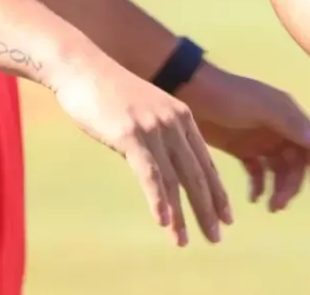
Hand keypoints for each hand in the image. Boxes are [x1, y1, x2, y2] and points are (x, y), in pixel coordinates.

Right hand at [50, 55, 233, 247]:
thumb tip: (158, 175)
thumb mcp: (142, 114)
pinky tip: (163, 222)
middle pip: (197, 174)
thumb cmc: (108, 93)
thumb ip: (155, 140)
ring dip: (181, 215)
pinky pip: (150, 173)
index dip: (217, 193)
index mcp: (181, 117)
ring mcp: (153, 127)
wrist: (82, 67)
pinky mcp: (132, 134)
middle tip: (216, 238)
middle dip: (208, 209)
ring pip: (175, 179)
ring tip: (185, 242)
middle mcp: (174, 122)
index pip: (206, 162)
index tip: (227, 218)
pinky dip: (158, 200)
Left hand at [177, 62, 309, 212]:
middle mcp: (278, 128)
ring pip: (278, 170)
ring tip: (270, 207)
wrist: (190, 92)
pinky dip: (259, 185)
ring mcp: (260, 140)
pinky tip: (253, 197)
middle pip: (296, 162)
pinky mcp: (242, 149)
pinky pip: (258, 172)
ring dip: (278, 188)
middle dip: (292, 184)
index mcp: (287, 114)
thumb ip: (289, 123)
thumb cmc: (229, 96)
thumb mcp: (261, 107)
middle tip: (278, 205)